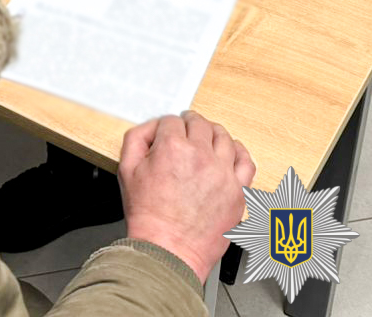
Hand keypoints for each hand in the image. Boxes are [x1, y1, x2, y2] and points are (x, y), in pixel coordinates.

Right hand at [119, 111, 256, 282]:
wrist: (168, 251)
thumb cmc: (148, 217)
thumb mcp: (126, 171)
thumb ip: (136, 139)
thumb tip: (151, 128)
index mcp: (173, 147)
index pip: (172, 121)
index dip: (167, 127)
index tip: (166, 134)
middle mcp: (201, 155)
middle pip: (200, 124)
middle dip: (189, 124)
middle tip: (184, 132)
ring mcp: (223, 173)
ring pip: (224, 137)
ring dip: (212, 134)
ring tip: (206, 140)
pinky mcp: (238, 190)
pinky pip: (245, 161)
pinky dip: (239, 152)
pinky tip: (230, 153)